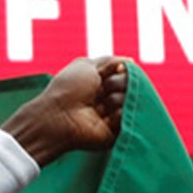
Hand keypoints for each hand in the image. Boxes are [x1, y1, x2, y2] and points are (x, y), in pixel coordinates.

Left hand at [1, 57, 128, 166]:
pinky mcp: (116, 132)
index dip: (120, 70)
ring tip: (99, 106)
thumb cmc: (69, 89)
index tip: (111, 71)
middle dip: (118, 83)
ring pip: (133, 100)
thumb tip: (130, 62)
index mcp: (101, 84)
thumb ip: (110, 61)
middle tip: (102, 90)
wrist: (58, 116)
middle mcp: (108, 99)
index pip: (127, 73)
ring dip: (116, 99)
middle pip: (133, 85)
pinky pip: (131, 118)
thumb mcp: (87, 65)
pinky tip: (105, 117)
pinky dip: (119, 114)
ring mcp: (113, 115)